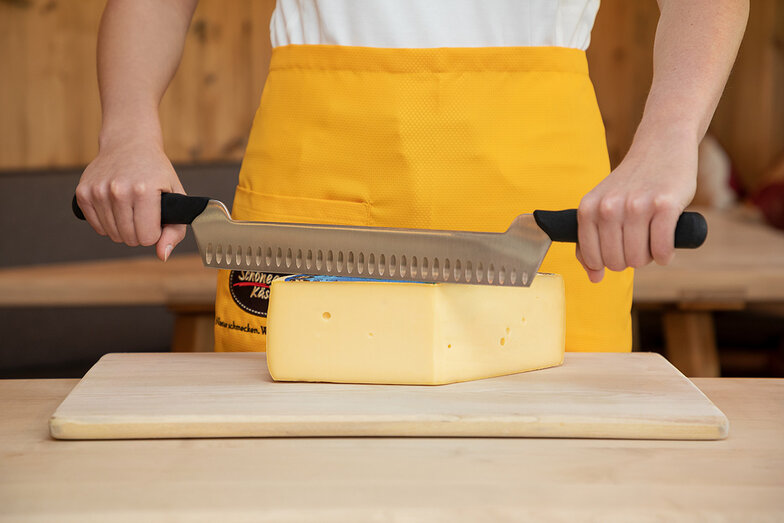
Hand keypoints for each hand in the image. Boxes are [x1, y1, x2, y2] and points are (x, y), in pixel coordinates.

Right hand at [75, 136, 185, 260]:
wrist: (129, 144)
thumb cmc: (156, 172)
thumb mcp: (176, 196)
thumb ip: (175, 230)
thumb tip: (162, 255)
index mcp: (144, 191)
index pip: (148, 238)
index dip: (154, 233)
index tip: (156, 220)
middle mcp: (119, 190)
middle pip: (129, 239)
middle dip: (139, 233)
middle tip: (144, 215)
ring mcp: (98, 191)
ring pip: (112, 235)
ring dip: (123, 229)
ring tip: (131, 210)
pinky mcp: (83, 193)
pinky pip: (97, 227)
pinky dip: (107, 223)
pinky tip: (116, 207)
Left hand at [576, 131, 697, 282]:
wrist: (661, 145)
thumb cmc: (631, 182)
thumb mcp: (601, 204)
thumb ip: (592, 239)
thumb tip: (594, 278)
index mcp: (588, 208)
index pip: (592, 258)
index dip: (607, 263)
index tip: (618, 251)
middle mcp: (609, 207)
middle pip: (617, 262)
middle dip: (630, 260)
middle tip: (639, 244)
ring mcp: (637, 206)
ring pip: (638, 259)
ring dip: (648, 258)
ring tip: (651, 242)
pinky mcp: (665, 205)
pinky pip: (662, 249)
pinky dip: (665, 255)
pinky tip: (666, 247)